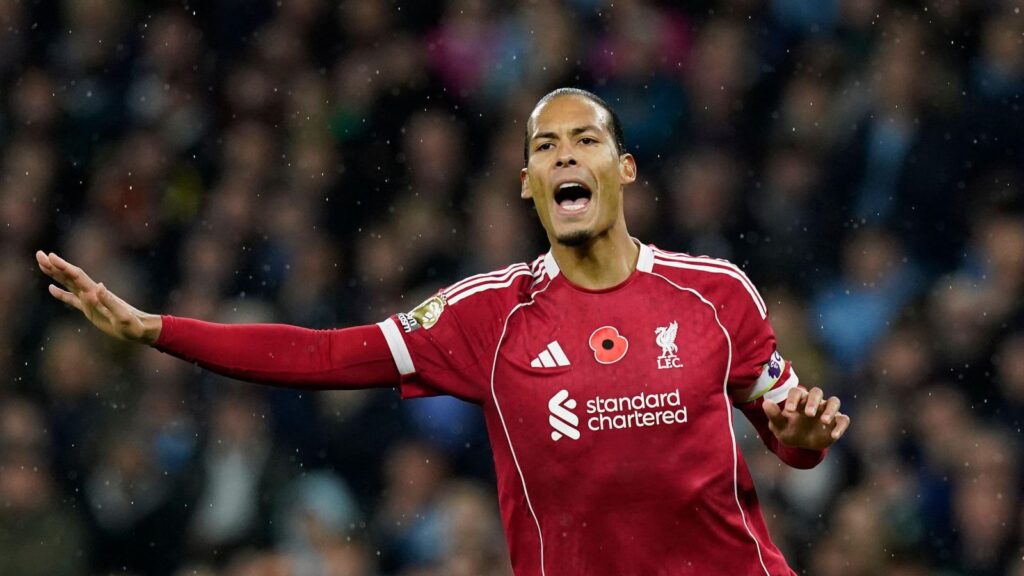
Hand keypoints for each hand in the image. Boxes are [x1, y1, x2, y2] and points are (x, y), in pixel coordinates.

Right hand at [36, 251, 161, 343]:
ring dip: (55, 274)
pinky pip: (71, 299)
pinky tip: (51, 288)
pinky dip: (61, 293)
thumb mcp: (122, 316)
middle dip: (55, 265)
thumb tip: (99, 286)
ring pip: (68, 284)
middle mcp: (92, 294)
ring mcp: (90, 300)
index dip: (64, 267)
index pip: (77, 277)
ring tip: (42, 264)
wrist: (141, 329)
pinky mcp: (90, 310)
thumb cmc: (133, 325)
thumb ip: (110, 302)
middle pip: (70, 276)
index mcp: (97, 294)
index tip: (51, 257)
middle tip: (39, 254)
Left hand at [762, 386, 849, 450]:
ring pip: (834, 401)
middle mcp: (814, 402)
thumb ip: (774, 415)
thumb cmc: (790, 431)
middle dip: (813, 401)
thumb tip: (765, 403)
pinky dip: (840, 426)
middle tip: (809, 414)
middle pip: (817, 392)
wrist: (803, 445)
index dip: (793, 398)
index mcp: (798, 400)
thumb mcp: (779, 427)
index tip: (788, 410)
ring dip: (830, 410)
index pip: (797, 392)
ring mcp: (827, 411)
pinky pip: (843, 419)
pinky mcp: (837, 421)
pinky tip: (833, 435)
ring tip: (824, 421)